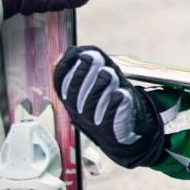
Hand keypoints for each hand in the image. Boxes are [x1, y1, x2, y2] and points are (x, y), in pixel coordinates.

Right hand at [53, 46, 166, 168]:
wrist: (128, 138)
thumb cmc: (111, 105)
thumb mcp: (99, 84)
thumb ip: (90, 67)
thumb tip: (75, 51)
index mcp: (74, 102)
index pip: (62, 87)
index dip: (66, 69)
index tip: (76, 52)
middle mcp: (81, 114)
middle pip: (76, 96)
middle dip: (83, 74)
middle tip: (92, 57)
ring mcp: (97, 125)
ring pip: (93, 107)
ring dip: (101, 87)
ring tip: (109, 72)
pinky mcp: (116, 133)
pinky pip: (114, 121)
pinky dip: (118, 106)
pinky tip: (122, 93)